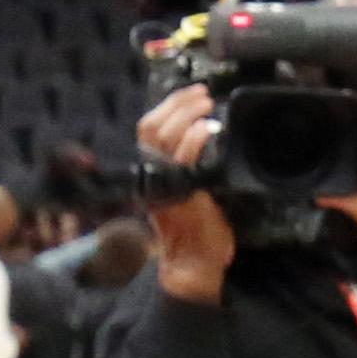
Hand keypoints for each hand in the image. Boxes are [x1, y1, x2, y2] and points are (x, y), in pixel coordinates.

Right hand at [136, 86, 235, 306]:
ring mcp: (162, 183)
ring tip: (207, 106)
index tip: (191, 93)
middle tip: (202, 95)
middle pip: (150, 127)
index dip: (168, 107)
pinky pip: (181, 158)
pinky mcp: (178, 192)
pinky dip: (194, 138)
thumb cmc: (197, 230)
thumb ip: (192, 165)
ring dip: (185, 114)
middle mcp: (150, 175)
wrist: (194, 264)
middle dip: (176, 104)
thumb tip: (205, 137)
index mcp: (152, 172)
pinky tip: (208, 129)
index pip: (148, 130)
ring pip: (161, 136)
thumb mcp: (192, 189)